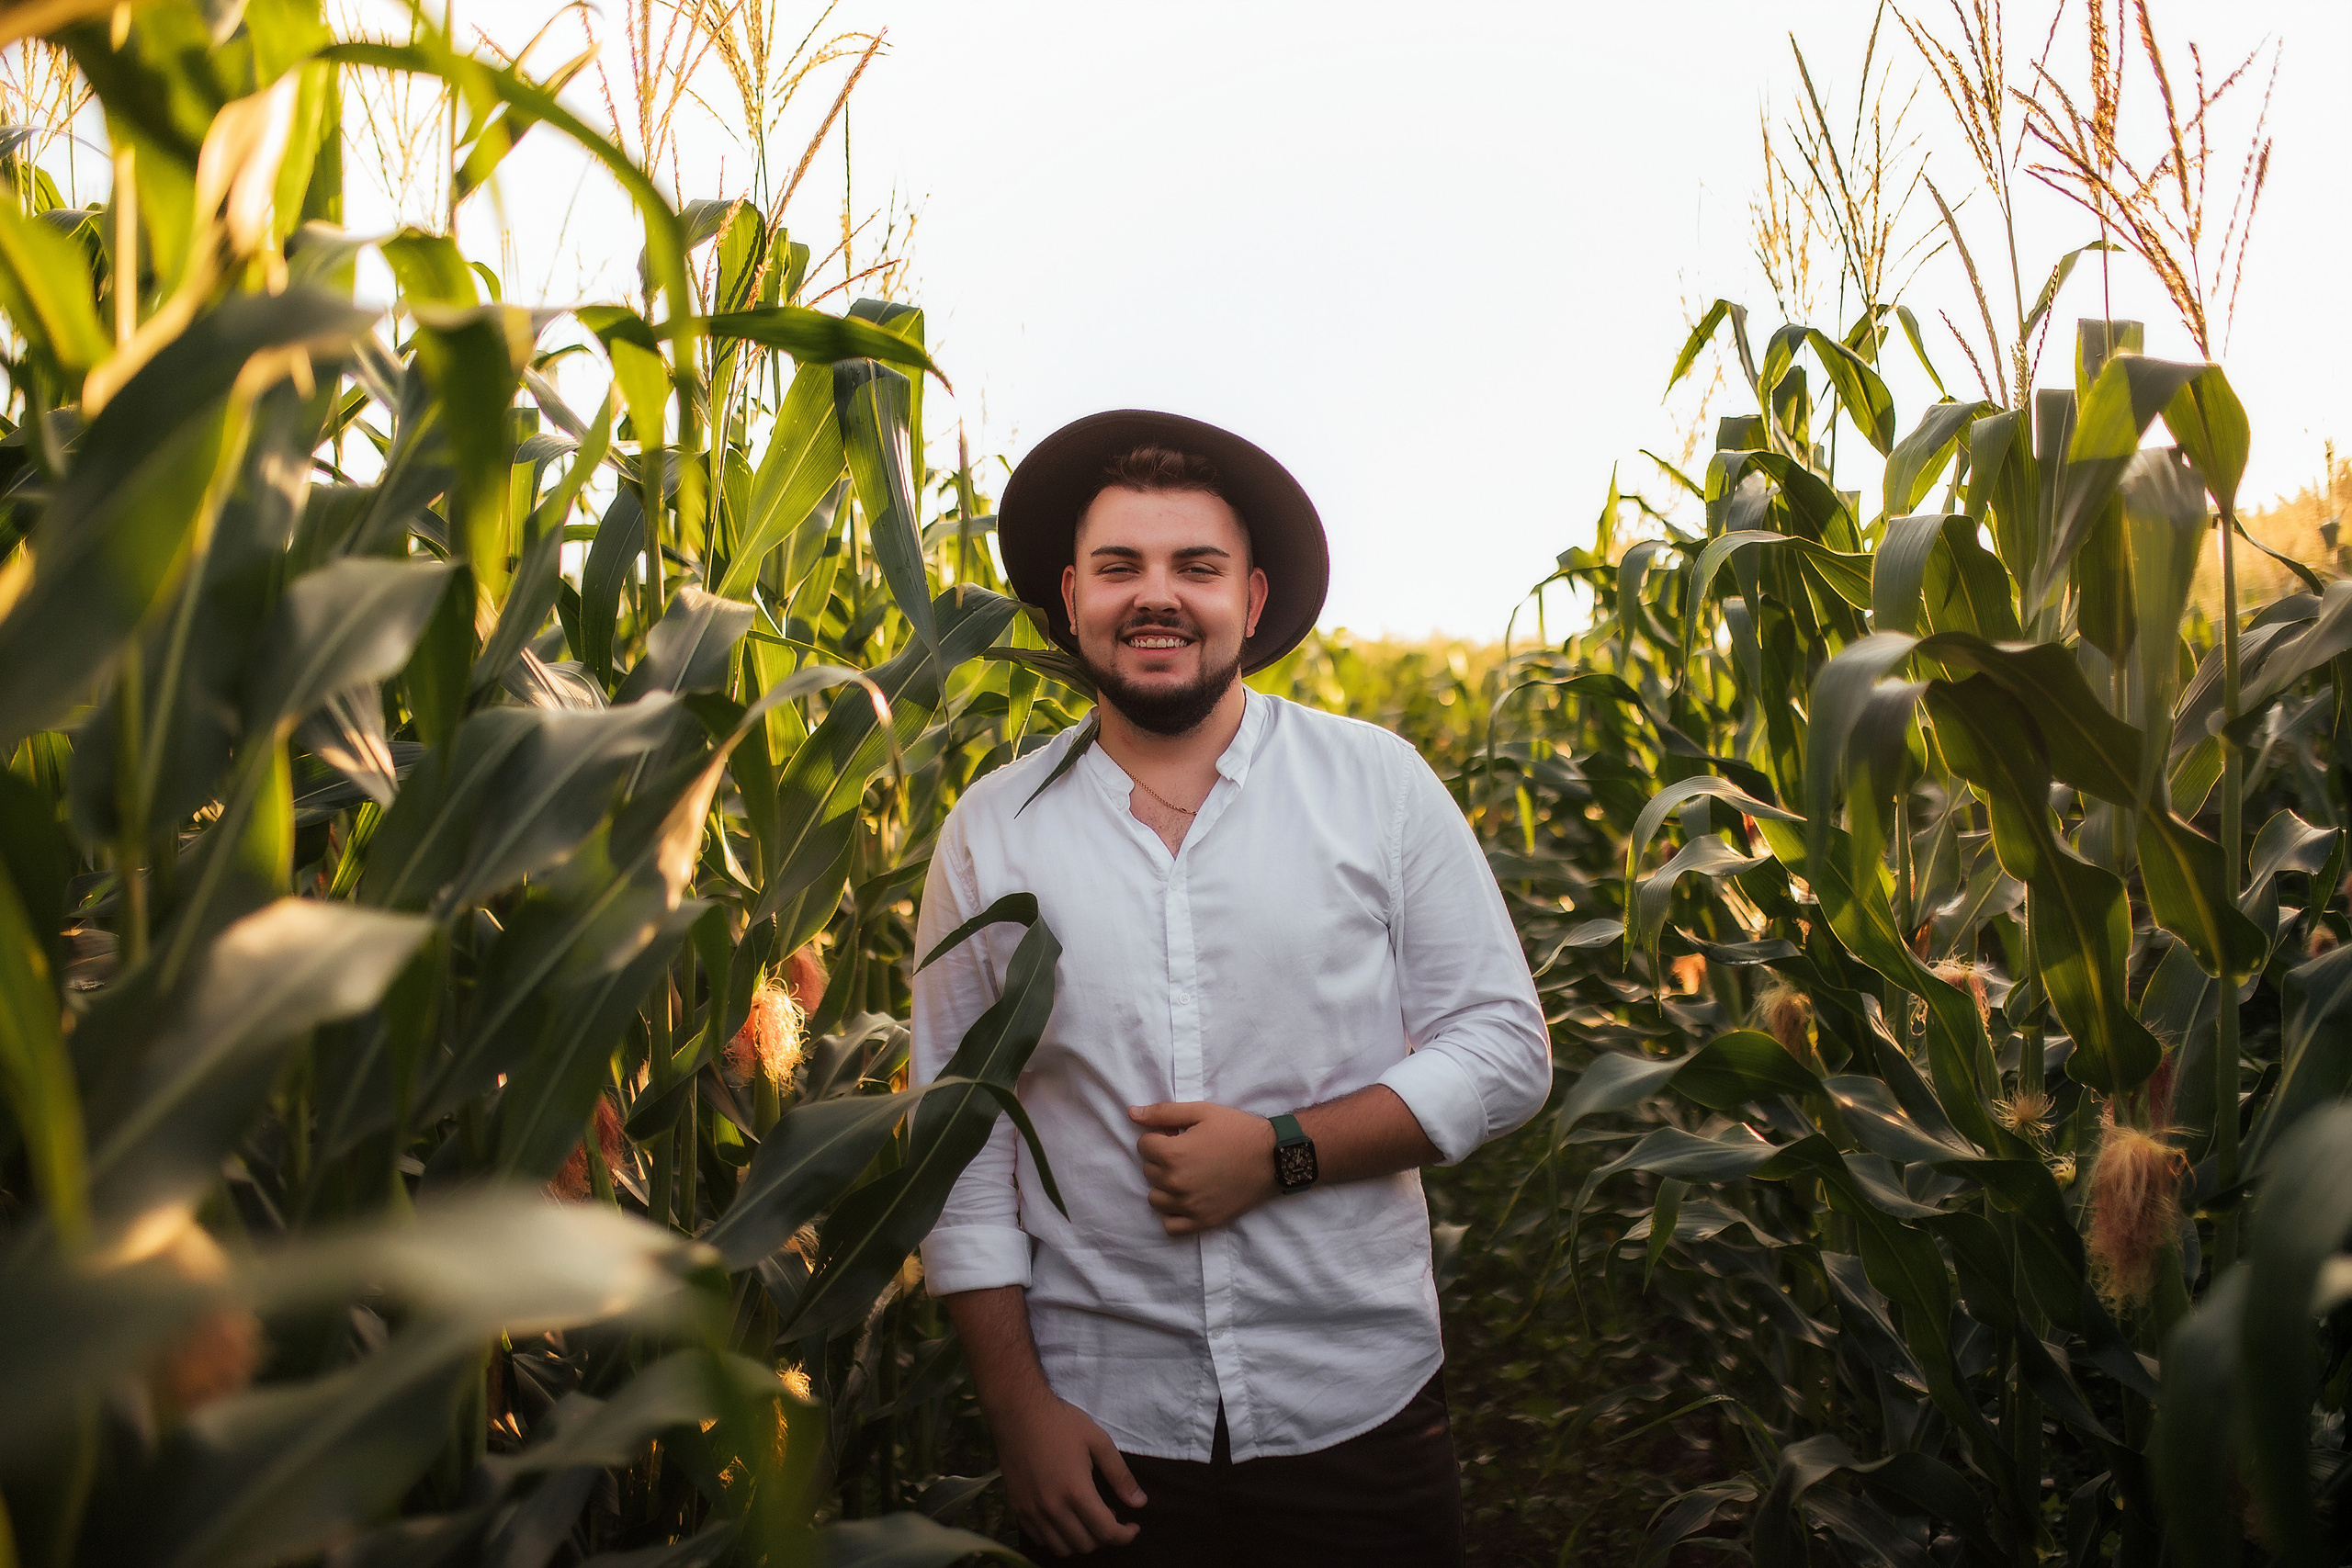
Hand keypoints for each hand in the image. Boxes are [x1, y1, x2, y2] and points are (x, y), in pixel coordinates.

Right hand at [992, 1390, 1145, 1557]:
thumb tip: (1139, 1502)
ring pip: (1062, 1548)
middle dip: (1105, 1537)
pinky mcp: (1017, 1507)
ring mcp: (1032, 1510)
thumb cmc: (1060, 1423)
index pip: (1106, 1532)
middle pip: (1085, 1545)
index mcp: (1076, 1491)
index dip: (1125, 1536)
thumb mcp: (1098, 1441)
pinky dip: (1057, 1537)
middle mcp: (1052, 1508)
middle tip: (1110, 1516)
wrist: (1017, 1412)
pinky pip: (1040, 1539)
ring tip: (1087, 1519)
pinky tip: (1064, 1518)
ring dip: (1081, 1541)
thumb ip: (1120, 1475)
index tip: (1133, 1528)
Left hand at [1130, 1101, 1277, 1235]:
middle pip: (1148, 1171)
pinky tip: (1186, 1199)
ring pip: (1155, 1198)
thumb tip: (1131, 1113)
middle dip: (1162, 1159)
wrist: (1273, 1157)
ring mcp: (1188, 1206)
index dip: (1160, 1136)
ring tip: (1187, 1175)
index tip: (1178, 1136)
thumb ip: (1163, 1113)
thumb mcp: (1201, 1112)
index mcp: (1173, 1154)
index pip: (1143, 1145)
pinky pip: (1170, 1226)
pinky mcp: (1202, 1222)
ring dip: (1164, 1186)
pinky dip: (1173, 1214)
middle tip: (1187, 1152)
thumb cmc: (1238, 1130)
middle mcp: (1176, 1183)